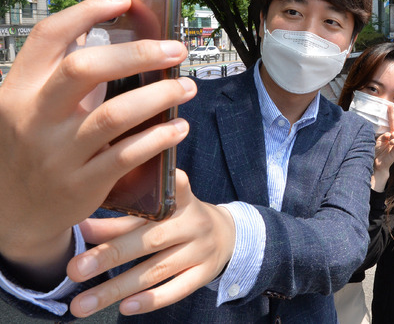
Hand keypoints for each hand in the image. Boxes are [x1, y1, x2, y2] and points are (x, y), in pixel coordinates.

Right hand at [0, 0, 194, 282]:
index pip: (48, 37)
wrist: (13, 214)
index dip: (86, 12)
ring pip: (114, 114)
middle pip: (85, 68)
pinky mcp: (82, 184)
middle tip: (176, 50)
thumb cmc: (33, 148)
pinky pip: (128, 154)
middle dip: (138, 53)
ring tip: (188, 88)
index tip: (123, 0)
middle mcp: (34, 117)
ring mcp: (57, 153)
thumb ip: (62, 80)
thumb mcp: (30, 110)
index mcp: (18, 90)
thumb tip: (116, 40)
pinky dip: (159, 137)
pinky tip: (179, 127)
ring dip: (160, 96)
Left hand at [67, 170, 235, 316]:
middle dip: (110, 256)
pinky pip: (178, 289)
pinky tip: (125, 307)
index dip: (155, 186)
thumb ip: (121, 222)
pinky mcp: (205, 273)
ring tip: (83, 304)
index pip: (170, 188)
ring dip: (117, 288)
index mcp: (181, 199)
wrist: (226, 235)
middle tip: (75, 270)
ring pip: (157, 270)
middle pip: (149, 239)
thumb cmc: (179, 221)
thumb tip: (80, 227)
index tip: (125, 179)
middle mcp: (193, 222)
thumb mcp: (157, 215)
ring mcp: (201, 249)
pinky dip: (151, 300)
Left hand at [373, 106, 393, 176]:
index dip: (391, 114)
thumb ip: (384, 135)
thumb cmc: (378, 152)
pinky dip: (393, 142)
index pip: (393, 123)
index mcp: (392, 135)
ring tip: (389, 141)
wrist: (377, 163)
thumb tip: (391, 133)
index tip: (390, 105)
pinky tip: (390, 145)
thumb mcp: (379, 140)